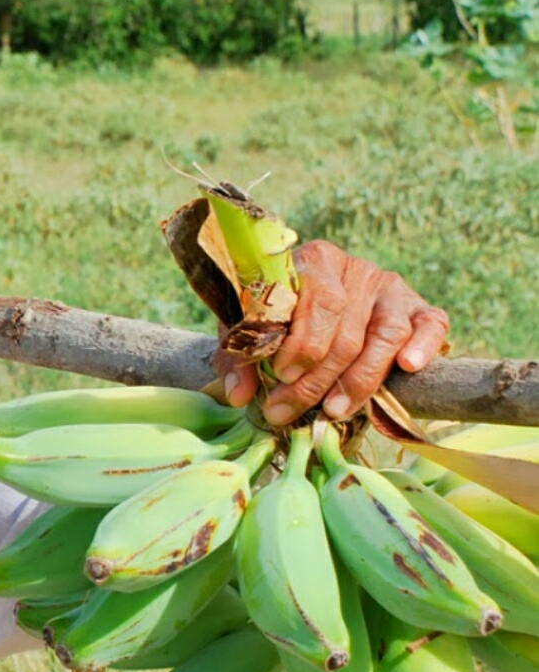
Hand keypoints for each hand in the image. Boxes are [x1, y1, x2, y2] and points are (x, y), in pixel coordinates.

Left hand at [216, 240, 449, 424]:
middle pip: (347, 330)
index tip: (280, 376)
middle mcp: (355, 269)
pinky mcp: (418, 307)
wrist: (312, 304)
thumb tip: (239, 396)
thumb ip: (239, 356)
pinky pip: (431, 324)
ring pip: (386, 334)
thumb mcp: (248, 329)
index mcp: (313, 261)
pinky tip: (407, 368)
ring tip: (334, 410)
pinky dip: (424, 345)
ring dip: (361, 379)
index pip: (319, 301)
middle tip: (291, 409)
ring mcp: (390, 287)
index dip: (302, 344)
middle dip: (318, 378)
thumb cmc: (276, 317)